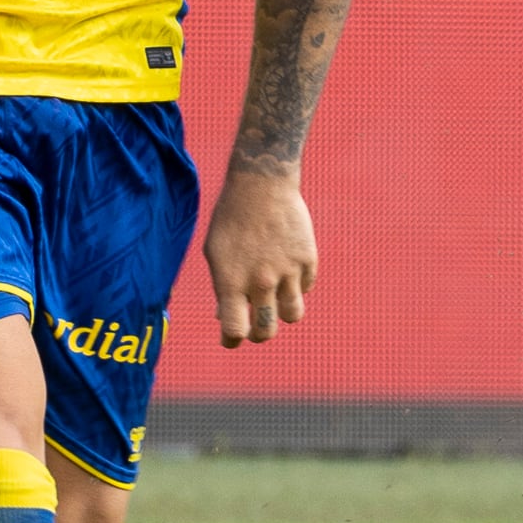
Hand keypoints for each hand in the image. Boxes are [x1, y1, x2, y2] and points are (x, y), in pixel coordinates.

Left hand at [202, 167, 317, 347]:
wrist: (261, 184)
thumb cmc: (230, 219)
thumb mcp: (214, 253)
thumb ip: (222, 287)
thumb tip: (227, 317)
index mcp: (231, 281)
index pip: (235, 331)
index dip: (231, 339)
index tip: (231, 336)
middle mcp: (261, 281)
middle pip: (266, 331)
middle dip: (259, 333)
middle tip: (254, 324)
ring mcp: (287, 272)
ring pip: (292, 315)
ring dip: (282, 313)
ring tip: (274, 300)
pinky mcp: (307, 260)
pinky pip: (306, 288)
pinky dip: (297, 286)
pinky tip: (286, 270)